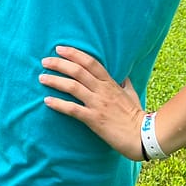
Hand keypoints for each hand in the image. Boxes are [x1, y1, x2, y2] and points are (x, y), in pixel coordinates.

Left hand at [40, 45, 145, 159]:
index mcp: (111, 83)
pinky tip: (47, 101)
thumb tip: (123, 75)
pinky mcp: (94, 119)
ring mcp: (98, 104)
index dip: (74, 53)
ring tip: (42, 78)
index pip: (90, 62)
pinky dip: (58, 104)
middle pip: (78, 71)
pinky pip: (72, 109)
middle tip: (45, 61)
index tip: (60, 49)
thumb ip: (125, 84)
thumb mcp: (132, 95)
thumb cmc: (137, 116)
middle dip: (59, 64)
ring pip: (73, 86)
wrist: (142, 137)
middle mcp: (102, 90)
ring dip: (55, 81)